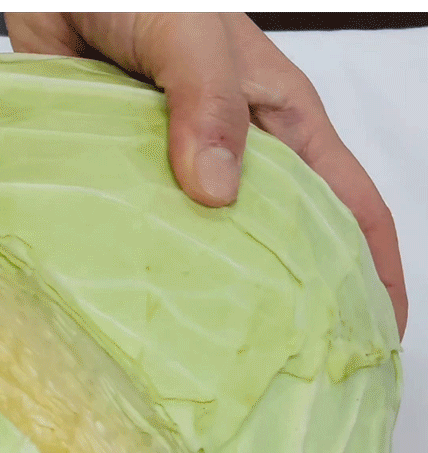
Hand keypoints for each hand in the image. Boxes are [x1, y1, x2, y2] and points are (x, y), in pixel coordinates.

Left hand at [6, 12, 407, 338]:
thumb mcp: (192, 33)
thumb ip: (207, 104)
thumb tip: (216, 193)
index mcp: (278, 120)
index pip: (348, 203)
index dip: (377, 268)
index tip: (382, 332)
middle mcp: (234, 152)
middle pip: (280, 237)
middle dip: (294, 298)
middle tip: (290, 366)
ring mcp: (176, 168)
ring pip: (204, 242)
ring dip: (208, 290)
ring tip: (209, 356)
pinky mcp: (122, 175)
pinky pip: (138, 227)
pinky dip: (141, 264)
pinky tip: (134, 307)